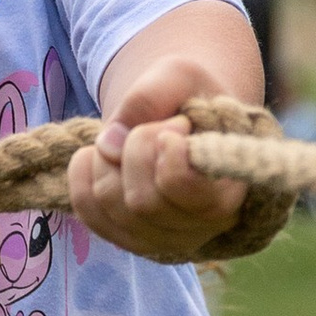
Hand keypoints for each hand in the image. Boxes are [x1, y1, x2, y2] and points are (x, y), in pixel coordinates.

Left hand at [67, 55, 245, 260]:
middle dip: (135, 147)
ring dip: (106, 157)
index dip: (163, 148)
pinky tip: (104, 153)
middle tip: (154, 126)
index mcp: (231, 191)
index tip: (176, 125)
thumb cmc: (190, 97)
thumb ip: (149, 98)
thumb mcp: (180, 76)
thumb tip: (108, 146)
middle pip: (142, 200)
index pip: (182, 186)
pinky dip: (84, 172)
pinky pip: (87, 210)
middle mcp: (202, 228)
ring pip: (110, 203)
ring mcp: (163, 240)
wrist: (182, 116)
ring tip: (131, 138)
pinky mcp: (130, 238)